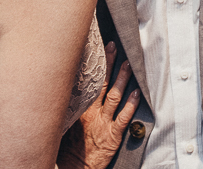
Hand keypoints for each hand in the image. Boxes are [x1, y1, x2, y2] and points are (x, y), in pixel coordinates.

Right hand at [59, 43, 139, 168]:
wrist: (75, 168)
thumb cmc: (70, 146)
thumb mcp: (65, 123)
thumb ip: (69, 106)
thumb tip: (68, 86)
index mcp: (78, 108)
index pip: (86, 81)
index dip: (92, 65)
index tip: (96, 48)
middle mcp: (90, 113)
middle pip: (101, 83)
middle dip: (108, 64)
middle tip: (113, 46)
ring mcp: (102, 123)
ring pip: (113, 96)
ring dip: (121, 79)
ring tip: (128, 63)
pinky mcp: (112, 135)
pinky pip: (123, 118)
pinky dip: (131, 105)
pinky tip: (137, 94)